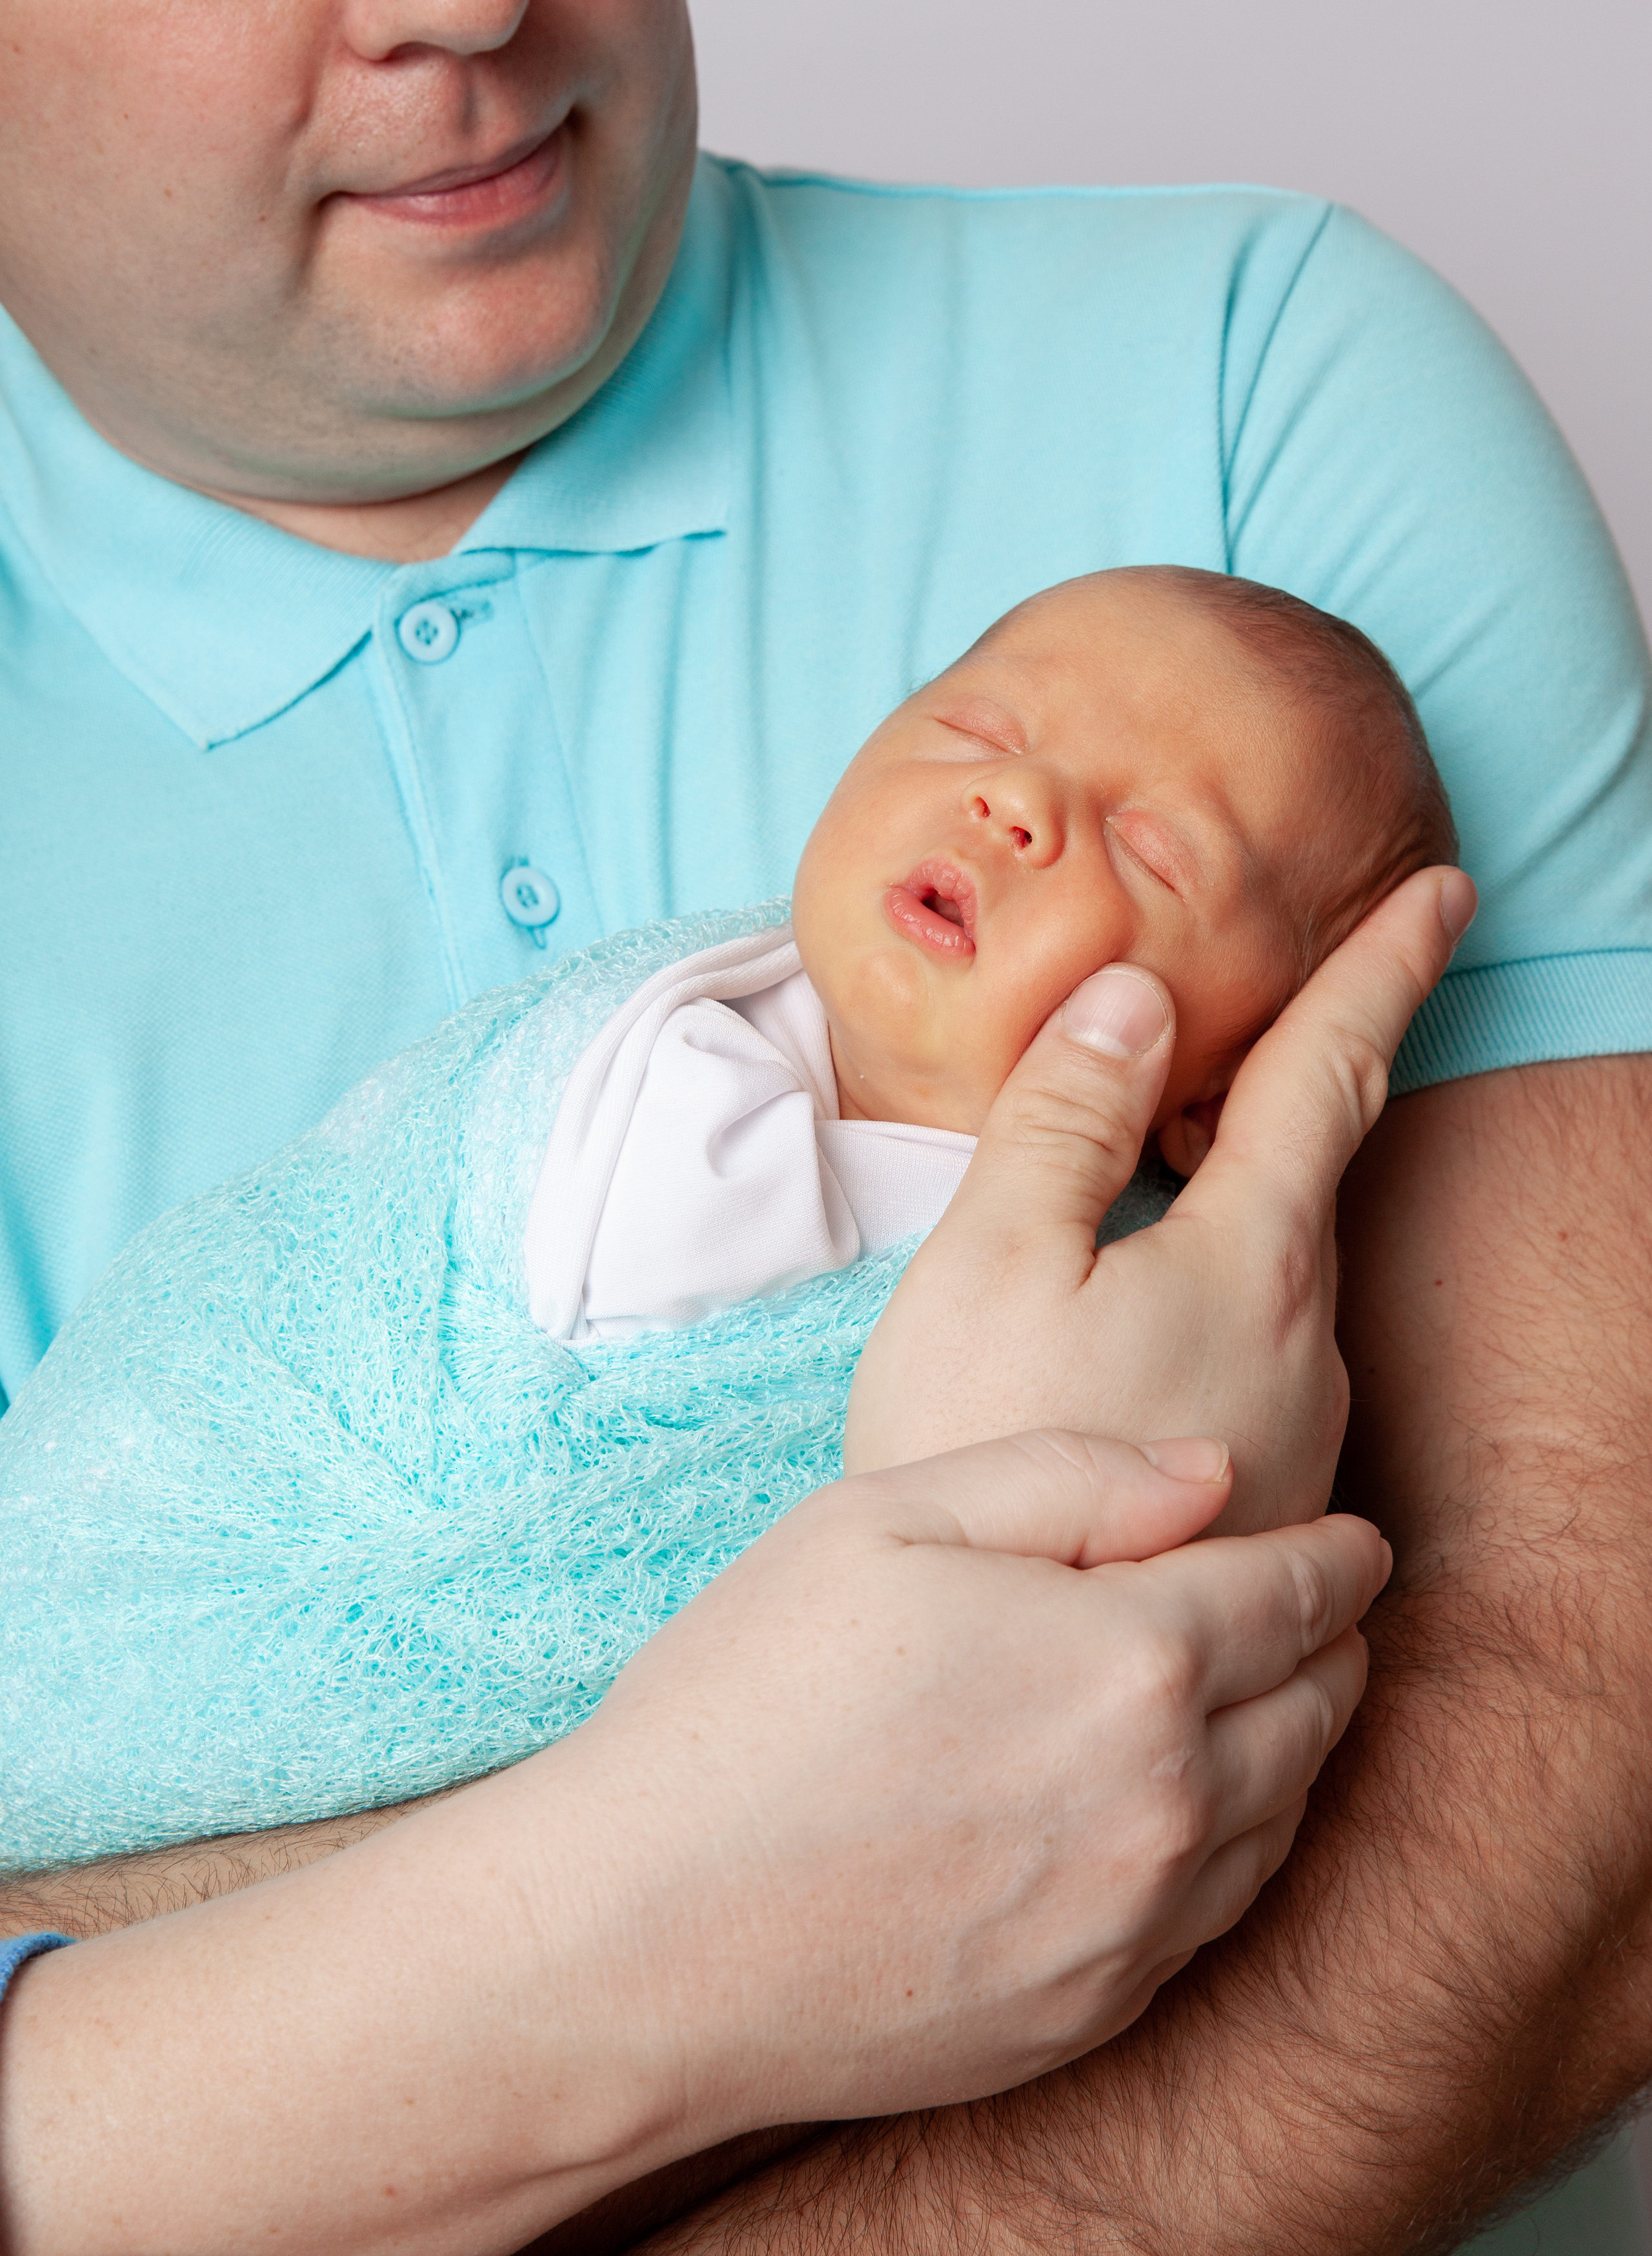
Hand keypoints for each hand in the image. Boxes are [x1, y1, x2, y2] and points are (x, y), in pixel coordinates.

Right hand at [0, 1431, 1386, 2255]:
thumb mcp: (883, 1522)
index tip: (1353, 1539)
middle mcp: (1167, 1800)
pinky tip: (1192, 1810)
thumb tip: (1216, 1472)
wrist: (644, 1939)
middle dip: (1331, 1640)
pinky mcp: (1094, 2009)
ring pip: (1287, 1813)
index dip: (1337, 1555)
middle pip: (1320, 1703)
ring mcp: (1137, 1921)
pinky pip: (1221, 1912)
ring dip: (1298, 1741)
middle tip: (1316, 1604)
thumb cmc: (745, 1702)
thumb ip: (1070, 1479)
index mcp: (1130, 1659)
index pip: (1299, 1594)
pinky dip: (1239, 1842)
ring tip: (1268, 1695)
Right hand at [845, 865, 1475, 1532]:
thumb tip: (1136, 990)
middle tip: (1339, 999)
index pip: (1330, 1077)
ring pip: (1298, 1307)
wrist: (982, 1689)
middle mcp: (1309, 1359)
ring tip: (1192, 1212)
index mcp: (1249, 1266)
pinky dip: (1237, 1333)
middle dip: (1329, 1097)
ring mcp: (1299, 1459)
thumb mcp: (986, 1264)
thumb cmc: (965, 1454)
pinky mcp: (1267, 1521)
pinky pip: (1270, 1386)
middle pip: (1324, 1194)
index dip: (1383, 969)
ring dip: (1268, 1240)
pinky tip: (1166, 1385)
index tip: (1442, 892)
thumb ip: (1063, 1120)